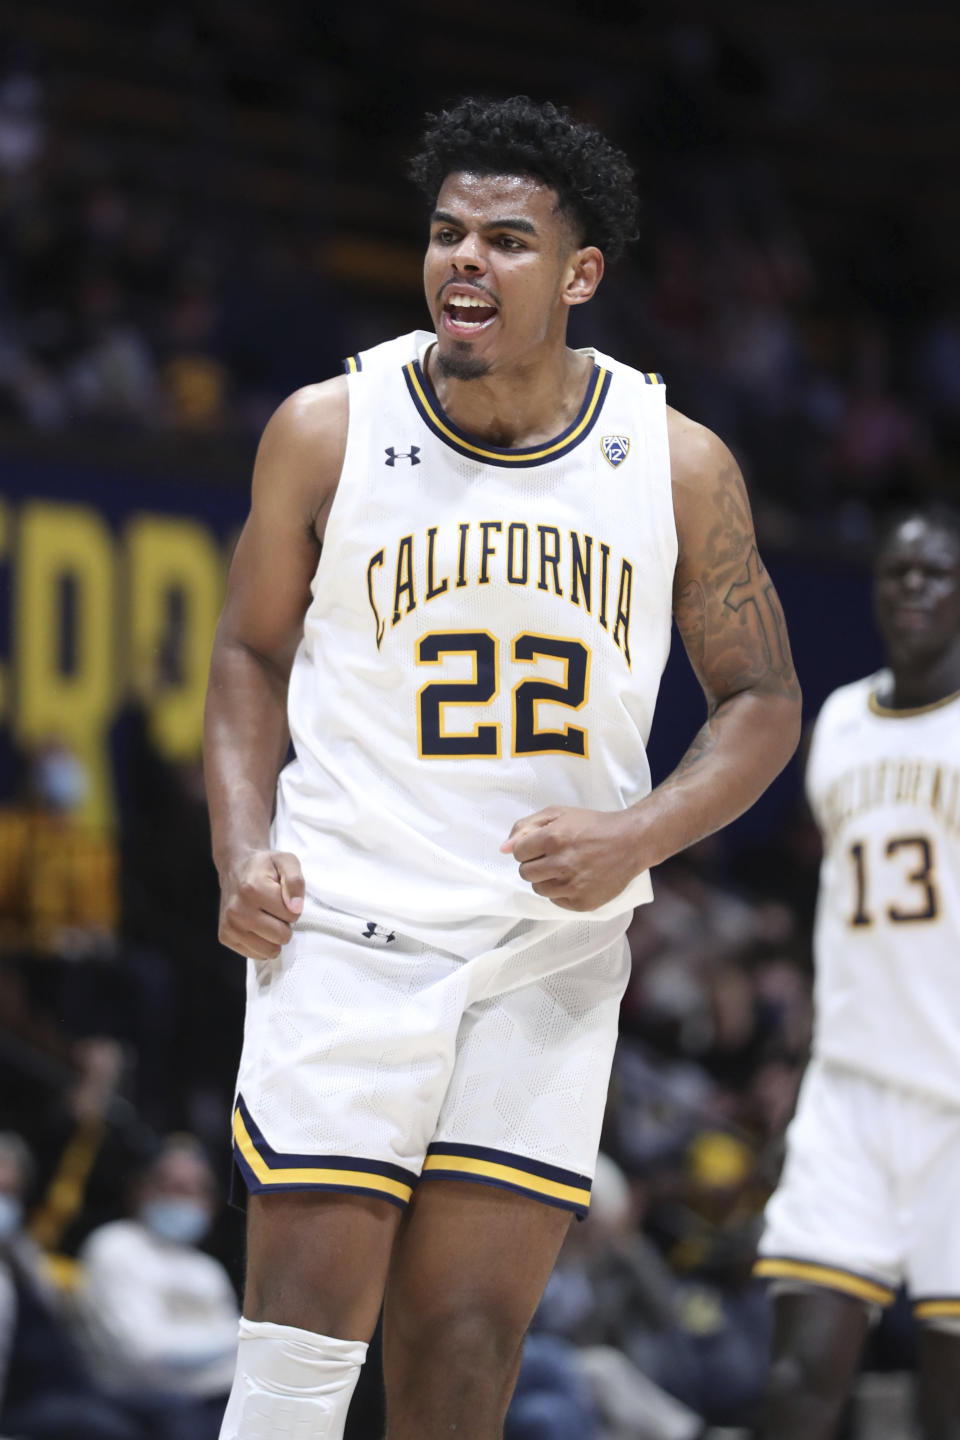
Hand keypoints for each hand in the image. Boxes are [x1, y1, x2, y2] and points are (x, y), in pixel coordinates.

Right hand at [218, 850, 303, 958]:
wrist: (235, 868)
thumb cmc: (264, 867)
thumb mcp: (286, 862)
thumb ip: (295, 881)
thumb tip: (295, 908)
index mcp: (253, 888)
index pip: (292, 915)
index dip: (293, 907)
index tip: (283, 897)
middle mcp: (238, 909)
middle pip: (282, 936)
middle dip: (285, 924)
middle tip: (275, 909)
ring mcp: (230, 925)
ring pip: (270, 950)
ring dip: (274, 936)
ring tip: (267, 918)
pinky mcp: (225, 937)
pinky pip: (257, 955)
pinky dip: (262, 944)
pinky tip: (257, 926)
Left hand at [501, 807, 641, 911]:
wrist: (631, 841)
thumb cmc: (593, 825)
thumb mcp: (558, 813)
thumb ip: (525, 826)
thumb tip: (503, 849)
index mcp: (553, 838)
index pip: (517, 853)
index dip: (527, 848)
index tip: (541, 845)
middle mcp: (561, 864)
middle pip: (525, 873)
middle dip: (535, 863)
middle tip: (554, 856)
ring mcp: (573, 886)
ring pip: (538, 889)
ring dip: (546, 878)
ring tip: (565, 867)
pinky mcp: (582, 903)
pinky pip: (556, 901)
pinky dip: (561, 891)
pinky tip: (576, 878)